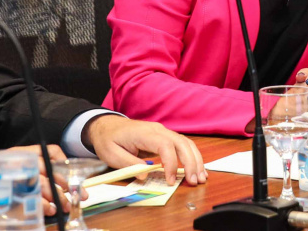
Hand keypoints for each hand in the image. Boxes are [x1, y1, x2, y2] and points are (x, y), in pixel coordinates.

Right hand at [0, 144, 75, 215]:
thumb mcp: (2, 170)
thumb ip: (22, 174)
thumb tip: (46, 186)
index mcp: (16, 155)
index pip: (46, 152)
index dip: (63, 163)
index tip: (72, 177)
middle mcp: (13, 162)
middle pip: (48, 170)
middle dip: (66, 184)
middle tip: (78, 197)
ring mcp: (6, 177)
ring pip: (39, 184)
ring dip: (55, 196)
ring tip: (64, 207)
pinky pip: (24, 199)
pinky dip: (38, 205)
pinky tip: (46, 211)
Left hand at [84, 115, 206, 185]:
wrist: (107, 126)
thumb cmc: (109, 139)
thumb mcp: (112, 154)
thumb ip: (129, 164)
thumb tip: (146, 176)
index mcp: (144, 133)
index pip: (165, 145)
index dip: (171, 163)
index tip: (171, 181)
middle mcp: (157, 130)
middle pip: (181, 143)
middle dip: (191, 162)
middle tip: (194, 181)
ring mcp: (163, 132)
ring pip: (186, 143)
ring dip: (196, 160)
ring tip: (200, 177)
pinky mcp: (165, 137)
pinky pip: (183, 145)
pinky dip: (192, 156)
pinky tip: (197, 168)